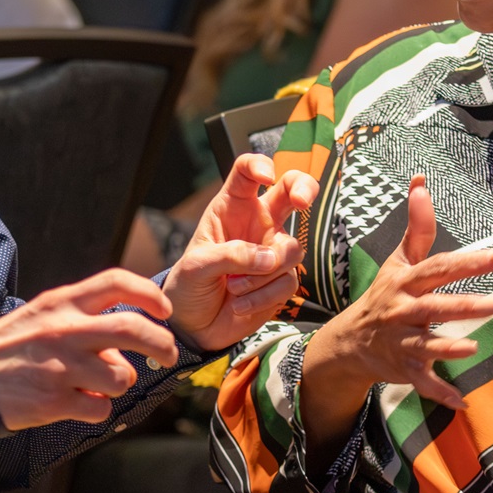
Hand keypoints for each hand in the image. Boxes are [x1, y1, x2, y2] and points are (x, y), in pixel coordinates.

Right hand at [0, 268, 178, 429]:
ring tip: (98, 383)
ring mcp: (62, 367)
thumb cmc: (14, 343)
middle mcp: (65, 330)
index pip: (115, 282)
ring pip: (122, 376)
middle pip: (133, 329)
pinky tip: (78, 402)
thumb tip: (126, 339)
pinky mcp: (55, 401)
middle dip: (162, 343)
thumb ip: (85, 316)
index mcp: (63, 302)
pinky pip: (101, 409)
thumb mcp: (46, 312)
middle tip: (168, 352)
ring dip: (120, 383)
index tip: (165, 309)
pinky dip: (97, 409)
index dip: (148, 293)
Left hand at [162, 153, 317, 352]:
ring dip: (262, 273)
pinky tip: (239, 305)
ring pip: (292, 249)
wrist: (192, 326)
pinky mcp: (281, 280)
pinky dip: (263, 296)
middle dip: (304, 188)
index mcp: (231, 207)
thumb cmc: (188, 286)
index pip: (247, 172)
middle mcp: (257, 223)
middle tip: (303, 201)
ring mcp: (272, 250)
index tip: (266, 176)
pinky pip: (287, 282)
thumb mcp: (197, 266)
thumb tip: (270, 259)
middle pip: (291, 190)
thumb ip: (232, 255)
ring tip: (233, 286)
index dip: (259, 166)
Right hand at [306, 175, 492, 410]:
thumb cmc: (384, 295)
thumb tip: (422, 181)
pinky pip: (422, 382)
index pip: (443, 266)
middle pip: (434, 306)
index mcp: (406, 281)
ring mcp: (401, 340)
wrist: (350, 342)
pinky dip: (440, 393)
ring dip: (448, 347)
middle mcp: (402, 310)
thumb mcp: (398, 261)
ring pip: (426, 344)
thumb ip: (418, 226)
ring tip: (474, 345)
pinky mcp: (403, 367)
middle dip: (463, 305)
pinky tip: (462, 401)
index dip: (476, 261)